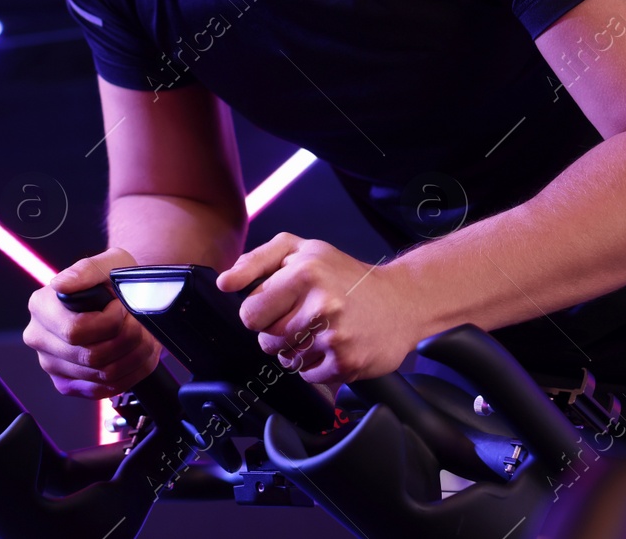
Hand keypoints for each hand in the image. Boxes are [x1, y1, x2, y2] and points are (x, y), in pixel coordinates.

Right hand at [24, 246, 161, 399]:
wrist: (119, 297)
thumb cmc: (111, 279)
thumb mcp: (107, 263)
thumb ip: (85, 271)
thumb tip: (60, 285)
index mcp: (41, 307)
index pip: (76, 331)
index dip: (110, 322)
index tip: (122, 306)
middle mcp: (39, 338)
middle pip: (92, 356)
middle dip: (127, 338)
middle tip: (139, 321)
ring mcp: (51, 364)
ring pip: (102, 375)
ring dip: (134, 356)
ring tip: (143, 335)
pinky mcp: (67, 384)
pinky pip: (104, 389)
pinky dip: (130, 373)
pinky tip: (136, 354)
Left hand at [216, 232, 419, 388]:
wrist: (402, 300)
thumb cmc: (344, 274)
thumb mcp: (299, 250)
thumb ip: (256, 262)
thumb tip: (224, 283)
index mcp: (304, 273)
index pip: (250, 314)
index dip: (259, 312)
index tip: (276, 306)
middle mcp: (321, 305)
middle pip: (266, 341)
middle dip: (276, 332)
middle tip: (302, 317)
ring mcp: (335, 338)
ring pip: (286, 360)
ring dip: (296, 349)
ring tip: (320, 329)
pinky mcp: (347, 364)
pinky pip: (308, 375)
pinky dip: (316, 364)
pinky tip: (333, 344)